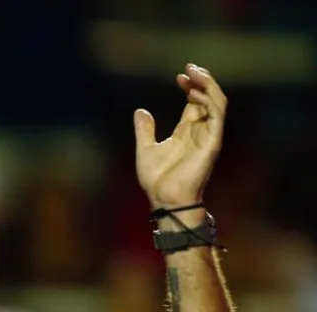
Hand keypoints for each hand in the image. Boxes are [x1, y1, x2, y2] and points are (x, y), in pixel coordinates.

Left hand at [134, 63, 226, 227]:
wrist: (163, 198)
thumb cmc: (156, 179)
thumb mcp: (145, 149)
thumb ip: (145, 130)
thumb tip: (140, 111)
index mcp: (186, 131)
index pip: (195, 101)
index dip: (190, 86)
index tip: (179, 76)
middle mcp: (200, 131)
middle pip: (208, 97)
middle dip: (201, 80)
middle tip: (189, 67)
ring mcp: (208, 135)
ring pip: (217, 102)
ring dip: (208, 85)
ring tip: (194, 73)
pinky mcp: (212, 142)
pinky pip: (217, 115)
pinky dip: (208, 100)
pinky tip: (194, 92)